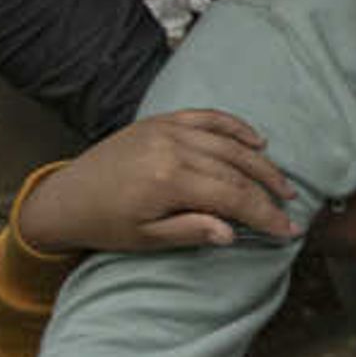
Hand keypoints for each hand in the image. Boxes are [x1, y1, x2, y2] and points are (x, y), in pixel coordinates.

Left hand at [17, 110, 295, 256]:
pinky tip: (256, 141)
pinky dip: (234, 127)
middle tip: (291, 209)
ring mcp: (166, 130)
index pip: (233, 197)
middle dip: (268, 192)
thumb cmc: (105, 224)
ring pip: (228, 144)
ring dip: (260, 164)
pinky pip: (206, 118)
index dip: (265, 215)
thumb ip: (191, 231)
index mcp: (167, 180)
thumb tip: (231, 233)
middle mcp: (171, 148)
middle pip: (236, 170)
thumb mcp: (147, 238)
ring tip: (281, 183)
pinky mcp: (160, 122)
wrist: (64, 199)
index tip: (288, 230)